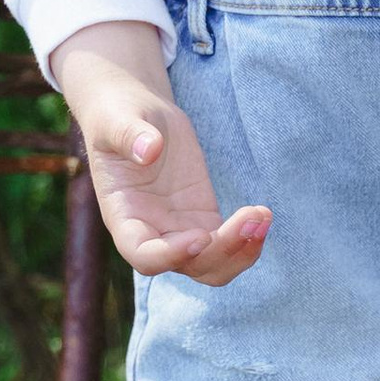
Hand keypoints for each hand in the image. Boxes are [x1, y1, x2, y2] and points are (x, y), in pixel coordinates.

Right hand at [51, 21, 269, 286]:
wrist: (137, 114)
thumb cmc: (118, 116)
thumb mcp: (116, 119)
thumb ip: (128, 135)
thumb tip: (149, 149)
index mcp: (123, 218)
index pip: (143, 255)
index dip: (170, 255)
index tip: (201, 235)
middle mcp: (152, 233)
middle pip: (188, 266)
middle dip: (221, 252)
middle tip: (250, 220)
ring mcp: (180, 230)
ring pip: (213, 265)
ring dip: (241, 251)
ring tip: (262, 217)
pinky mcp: (203, 217)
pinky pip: (228, 244)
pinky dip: (248, 237)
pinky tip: (263, 214)